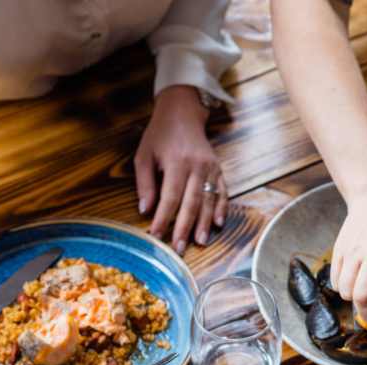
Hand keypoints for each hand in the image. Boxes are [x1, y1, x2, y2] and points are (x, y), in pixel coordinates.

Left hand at [134, 85, 227, 254]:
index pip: (170, 197)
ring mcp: (211, 168)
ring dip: (204, 223)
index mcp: (177, 162)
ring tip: (200, 242)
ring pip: (209, 200)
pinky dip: (221, 208)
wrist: (183, 113)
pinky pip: (223, 192)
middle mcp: (197, 166)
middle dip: (185, 227)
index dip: (164, 218)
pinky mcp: (218, 170)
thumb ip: (145, 183)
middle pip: (192, 203)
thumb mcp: (143, 155)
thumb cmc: (160, 135)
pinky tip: (218, 223)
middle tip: (179, 248)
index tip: (157, 235)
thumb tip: (146, 210)